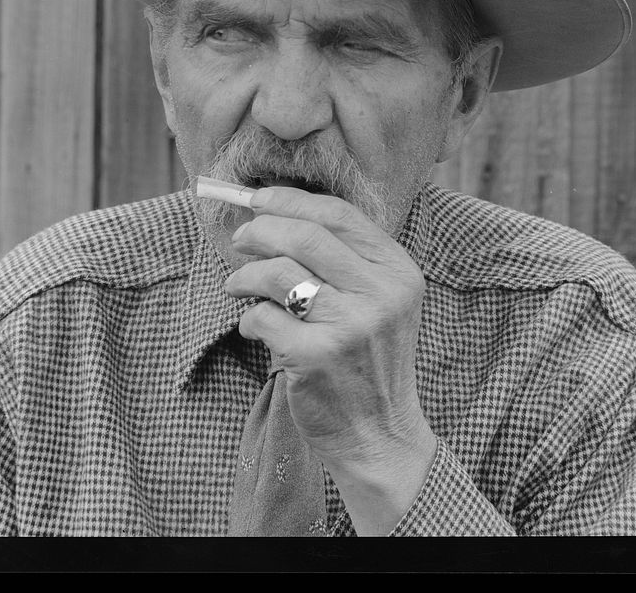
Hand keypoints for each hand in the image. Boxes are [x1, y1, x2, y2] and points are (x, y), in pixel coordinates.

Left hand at [223, 186, 437, 534]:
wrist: (381, 435)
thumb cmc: (370, 360)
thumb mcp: (382, 302)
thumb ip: (347, 259)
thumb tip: (279, 212)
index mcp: (398, 271)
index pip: (340, 214)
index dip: (292, 201)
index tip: (259, 200)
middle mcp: (381, 294)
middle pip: (305, 234)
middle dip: (261, 230)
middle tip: (239, 239)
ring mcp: (350, 326)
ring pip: (278, 272)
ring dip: (245, 275)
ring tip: (237, 286)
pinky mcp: (316, 357)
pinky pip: (263, 317)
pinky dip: (249, 318)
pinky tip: (254, 327)